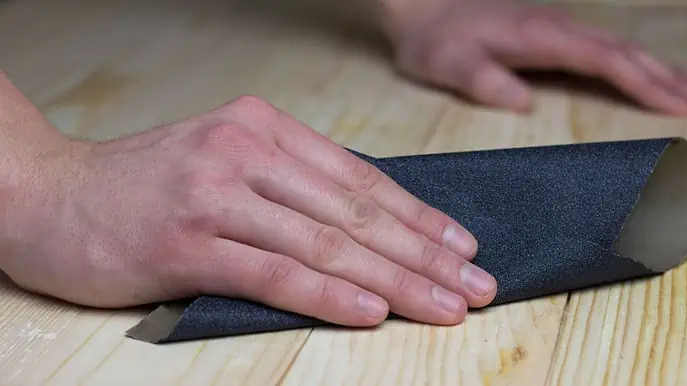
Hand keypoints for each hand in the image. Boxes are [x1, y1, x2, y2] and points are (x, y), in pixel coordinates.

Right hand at [1, 96, 496, 326]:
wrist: (50, 195)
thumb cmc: (146, 186)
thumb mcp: (224, 161)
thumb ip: (290, 183)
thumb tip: (366, 222)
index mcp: (262, 127)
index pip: (360, 177)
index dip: (419, 215)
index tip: (463, 246)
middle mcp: (245, 151)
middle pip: (355, 211)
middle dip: (424, 254)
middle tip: (475, 284)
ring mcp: (215, 193)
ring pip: (325, 242)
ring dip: (394, 280)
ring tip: (444, 305)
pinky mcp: (186, 242)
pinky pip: (274, 272)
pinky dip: (328, 294)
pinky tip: (371, 310)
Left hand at [381, 0, 686, 113]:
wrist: (424, 8)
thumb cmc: (435, 40)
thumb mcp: (447, 63)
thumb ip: (482, 80)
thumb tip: (522, 103)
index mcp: (541, 36)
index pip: (605, 60)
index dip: (643, 84)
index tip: (678, 107)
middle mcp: (560, 28)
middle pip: (628, 52)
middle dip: (671, 79)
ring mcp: (561, 27)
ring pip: (625, 48)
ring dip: (664, 70)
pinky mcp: (557, 33)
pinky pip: (609, 49)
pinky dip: (639, 65)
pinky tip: (653, 77)